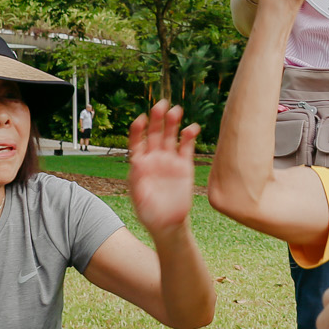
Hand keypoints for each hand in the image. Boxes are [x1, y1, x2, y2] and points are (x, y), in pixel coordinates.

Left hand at [126, 100, 197, 235]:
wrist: (168, 224)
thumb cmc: (149, 213)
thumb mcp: (139, 198)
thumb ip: (137, 180)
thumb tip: (136, 161)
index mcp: (140, 163)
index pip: (137, 141)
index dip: (138, 129)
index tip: (141, 119)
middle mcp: (155, 158)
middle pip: (155, 133)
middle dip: (157, 118)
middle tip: (161, 104)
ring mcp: (170, 160)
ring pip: (171, 136)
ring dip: (173, 123)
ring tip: (176, 110)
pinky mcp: (185, 165)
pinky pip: (187, 147)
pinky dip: (189, 136)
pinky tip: (192, 127)